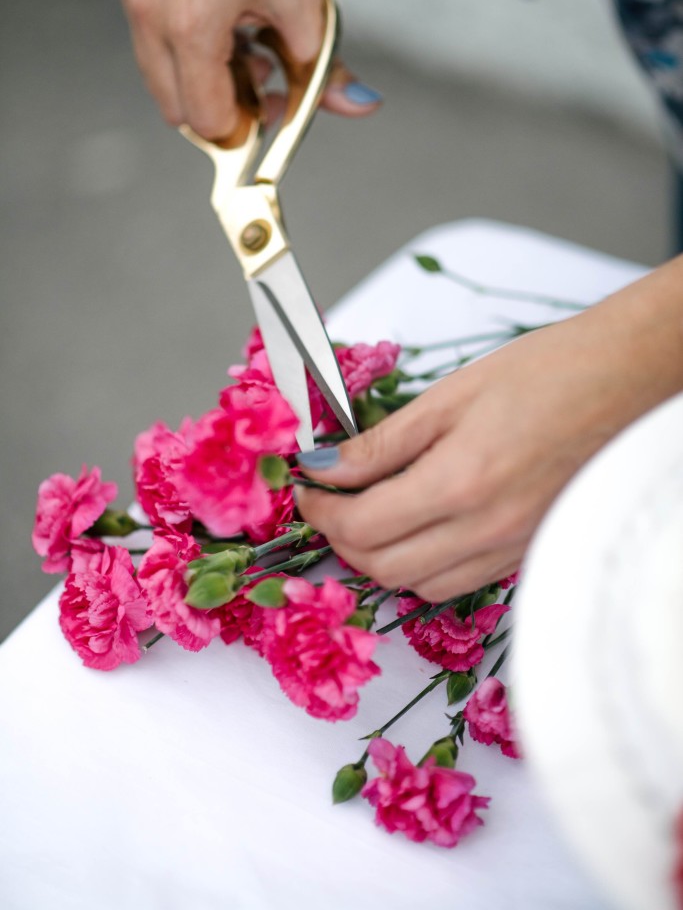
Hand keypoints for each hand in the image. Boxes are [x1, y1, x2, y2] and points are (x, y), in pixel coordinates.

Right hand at [112, 0, 381, 137]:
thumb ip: (325, 65)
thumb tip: (358, 105)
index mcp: (192, 25)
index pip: (207, 120)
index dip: (242, 129)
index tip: (269, 114)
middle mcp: (150, 15)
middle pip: (177, 110)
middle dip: (219, 109)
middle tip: (259, 84)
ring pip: (160, 79)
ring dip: (201, 81)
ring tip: (243, 47)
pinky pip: (150, 41)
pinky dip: (184, 49)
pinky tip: (220, 21)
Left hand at [296, 258, 682, 600]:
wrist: (622, 383)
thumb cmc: (547, 374)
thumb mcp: (450, 396)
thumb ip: (381, 442)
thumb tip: (326, 466)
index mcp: (460, 483)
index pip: (361, 527)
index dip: (319, 511)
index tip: (307, 487)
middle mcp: (485, 531)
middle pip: (382, 567)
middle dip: (340, 539)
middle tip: (328, 500)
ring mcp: (510, 550)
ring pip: (418, 586)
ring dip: (378, 558)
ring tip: (368, 513)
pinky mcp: (525, 553)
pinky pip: (457, 582)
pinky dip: (422, 566)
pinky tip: (417, 528)